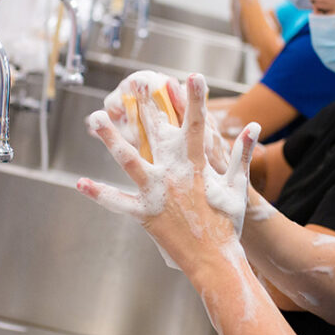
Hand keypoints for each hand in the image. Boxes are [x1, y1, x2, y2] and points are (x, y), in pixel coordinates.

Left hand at [78, 74, 260, 272]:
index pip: (197, 125)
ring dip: (111, 139)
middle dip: (146, 106)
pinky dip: (99, 194)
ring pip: (129, 160)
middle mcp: (173, 174)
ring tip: (95, 118)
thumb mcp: (237, 186)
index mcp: (197, 165)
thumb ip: (241, 154)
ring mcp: (156, 193)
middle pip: (156, 133)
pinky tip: (80, 183)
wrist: (215, 259)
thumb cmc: (228, 222)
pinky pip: (117, 202)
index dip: (196, 99)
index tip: (194, 76)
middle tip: (135, 82)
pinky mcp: (144, 213)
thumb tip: (254, 127)